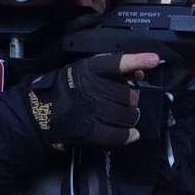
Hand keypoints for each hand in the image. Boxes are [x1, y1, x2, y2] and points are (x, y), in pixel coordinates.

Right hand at [28, 52, 159, 152]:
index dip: (138, 60)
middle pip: (128, 95)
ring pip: (126, 115)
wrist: (39, 112)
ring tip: (128, 117)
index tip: (155, 59)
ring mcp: (90, 110)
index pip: (117, 63)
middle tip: (128, 103)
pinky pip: (117, 134)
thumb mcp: (84, 71)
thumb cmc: (65, 89)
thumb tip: (141, 72)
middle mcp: (91, 88)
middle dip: (132, 100)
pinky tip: (132, 134)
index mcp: (89, 70)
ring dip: (132, 117)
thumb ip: (111, 71)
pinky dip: (128, 135)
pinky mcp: (89, 130)